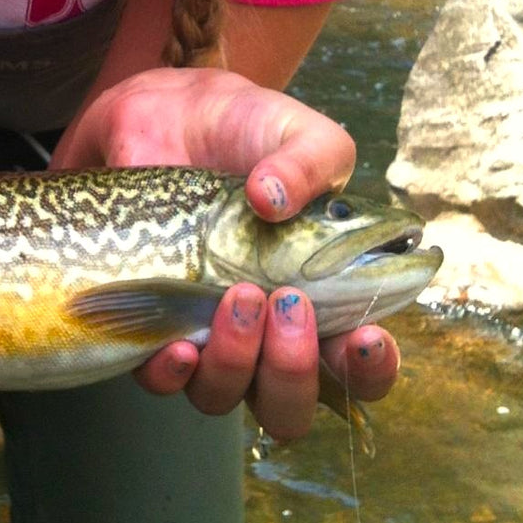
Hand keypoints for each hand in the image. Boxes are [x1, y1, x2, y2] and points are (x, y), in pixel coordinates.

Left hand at [53, 67, 399, 438]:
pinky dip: (172, 370)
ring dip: (237, 361)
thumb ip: (310, 163)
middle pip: (290, 406)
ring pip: (226, 396)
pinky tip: (178, 340)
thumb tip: (272, 199)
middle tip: (291, 304)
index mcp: (324, 299)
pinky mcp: (153, 324)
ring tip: (238, 295)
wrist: (173, 116)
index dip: (369, 370)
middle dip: (295, 371)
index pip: (358, 366)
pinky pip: (161, 378)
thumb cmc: (253, 133)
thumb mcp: (301, 135)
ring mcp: (208, 334)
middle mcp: (267, 333)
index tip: (367, 337)